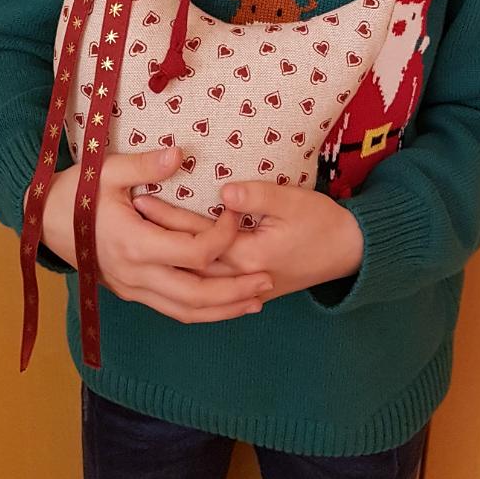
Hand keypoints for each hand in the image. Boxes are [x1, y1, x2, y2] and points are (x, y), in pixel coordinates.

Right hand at [23, 146, 275, 323]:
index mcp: (133, 242)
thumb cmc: (76, 192)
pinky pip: (172, 310)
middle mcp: (135, 274)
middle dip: (235, 291)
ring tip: (257, 300)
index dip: (223, 236)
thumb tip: (180, 155)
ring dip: (223, 310)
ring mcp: (132, 288)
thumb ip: (145, 164)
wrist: (42, 222)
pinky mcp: (131, 292)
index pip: (193, 251)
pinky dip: (201, 311)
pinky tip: (224, 305)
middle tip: (268, 279)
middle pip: (196, 294)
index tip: (237, 215)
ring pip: (185, 311)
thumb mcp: (106, 170)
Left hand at [133, 179, 364, 298]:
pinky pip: (209, 287)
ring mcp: (244, 286)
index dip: (168, 217)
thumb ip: (258, 196)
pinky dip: (187, 276)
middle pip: (189, 259)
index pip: (197, 236)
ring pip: (196, 278)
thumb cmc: (322, 223)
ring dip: (169, 258)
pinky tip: (171, 267)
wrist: (349, 253)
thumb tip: (223, 191)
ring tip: (142, 238)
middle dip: (159, 237)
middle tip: (131, 217)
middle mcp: (239, 276)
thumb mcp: (293, 201)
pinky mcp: (249, 287)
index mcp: (246, 254)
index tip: (141, 198)